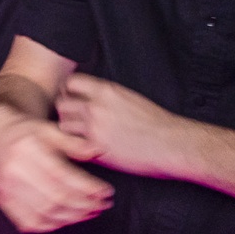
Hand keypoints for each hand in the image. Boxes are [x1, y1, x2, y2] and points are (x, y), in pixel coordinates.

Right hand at [0, 101, 113, 232]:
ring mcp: (6, 190)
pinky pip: (29, 222)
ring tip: (91, 211)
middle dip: (84, 205)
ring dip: (72, 217)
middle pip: (55, 198)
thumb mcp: (47, 129)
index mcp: (25, 150)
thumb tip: (97, 150)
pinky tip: (67, 218)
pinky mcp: (3, 202)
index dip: (87, 187)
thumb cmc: (23, 132)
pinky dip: (51, 224)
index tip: (105, 191)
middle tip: (103, 204)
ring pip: (44, 213)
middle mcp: (13, 172)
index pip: (62, 176)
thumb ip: (72, 141)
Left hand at [56, 73, 189, 179]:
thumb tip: (93, 97)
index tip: (72, 100)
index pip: (72, 83)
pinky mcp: (96, 149)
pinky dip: (75, 148)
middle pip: (62, 104)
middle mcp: (97, 107)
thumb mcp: (130, 98)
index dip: (69, 92)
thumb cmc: (157, 122)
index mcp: (107, 91)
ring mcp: (95, 128)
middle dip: (65, 112)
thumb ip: (108, 96)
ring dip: (67, 131)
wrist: (172, 143)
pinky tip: (84, 150)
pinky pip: (73, 146)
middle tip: (72, 121)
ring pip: (63, 126)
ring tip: (77, 137)